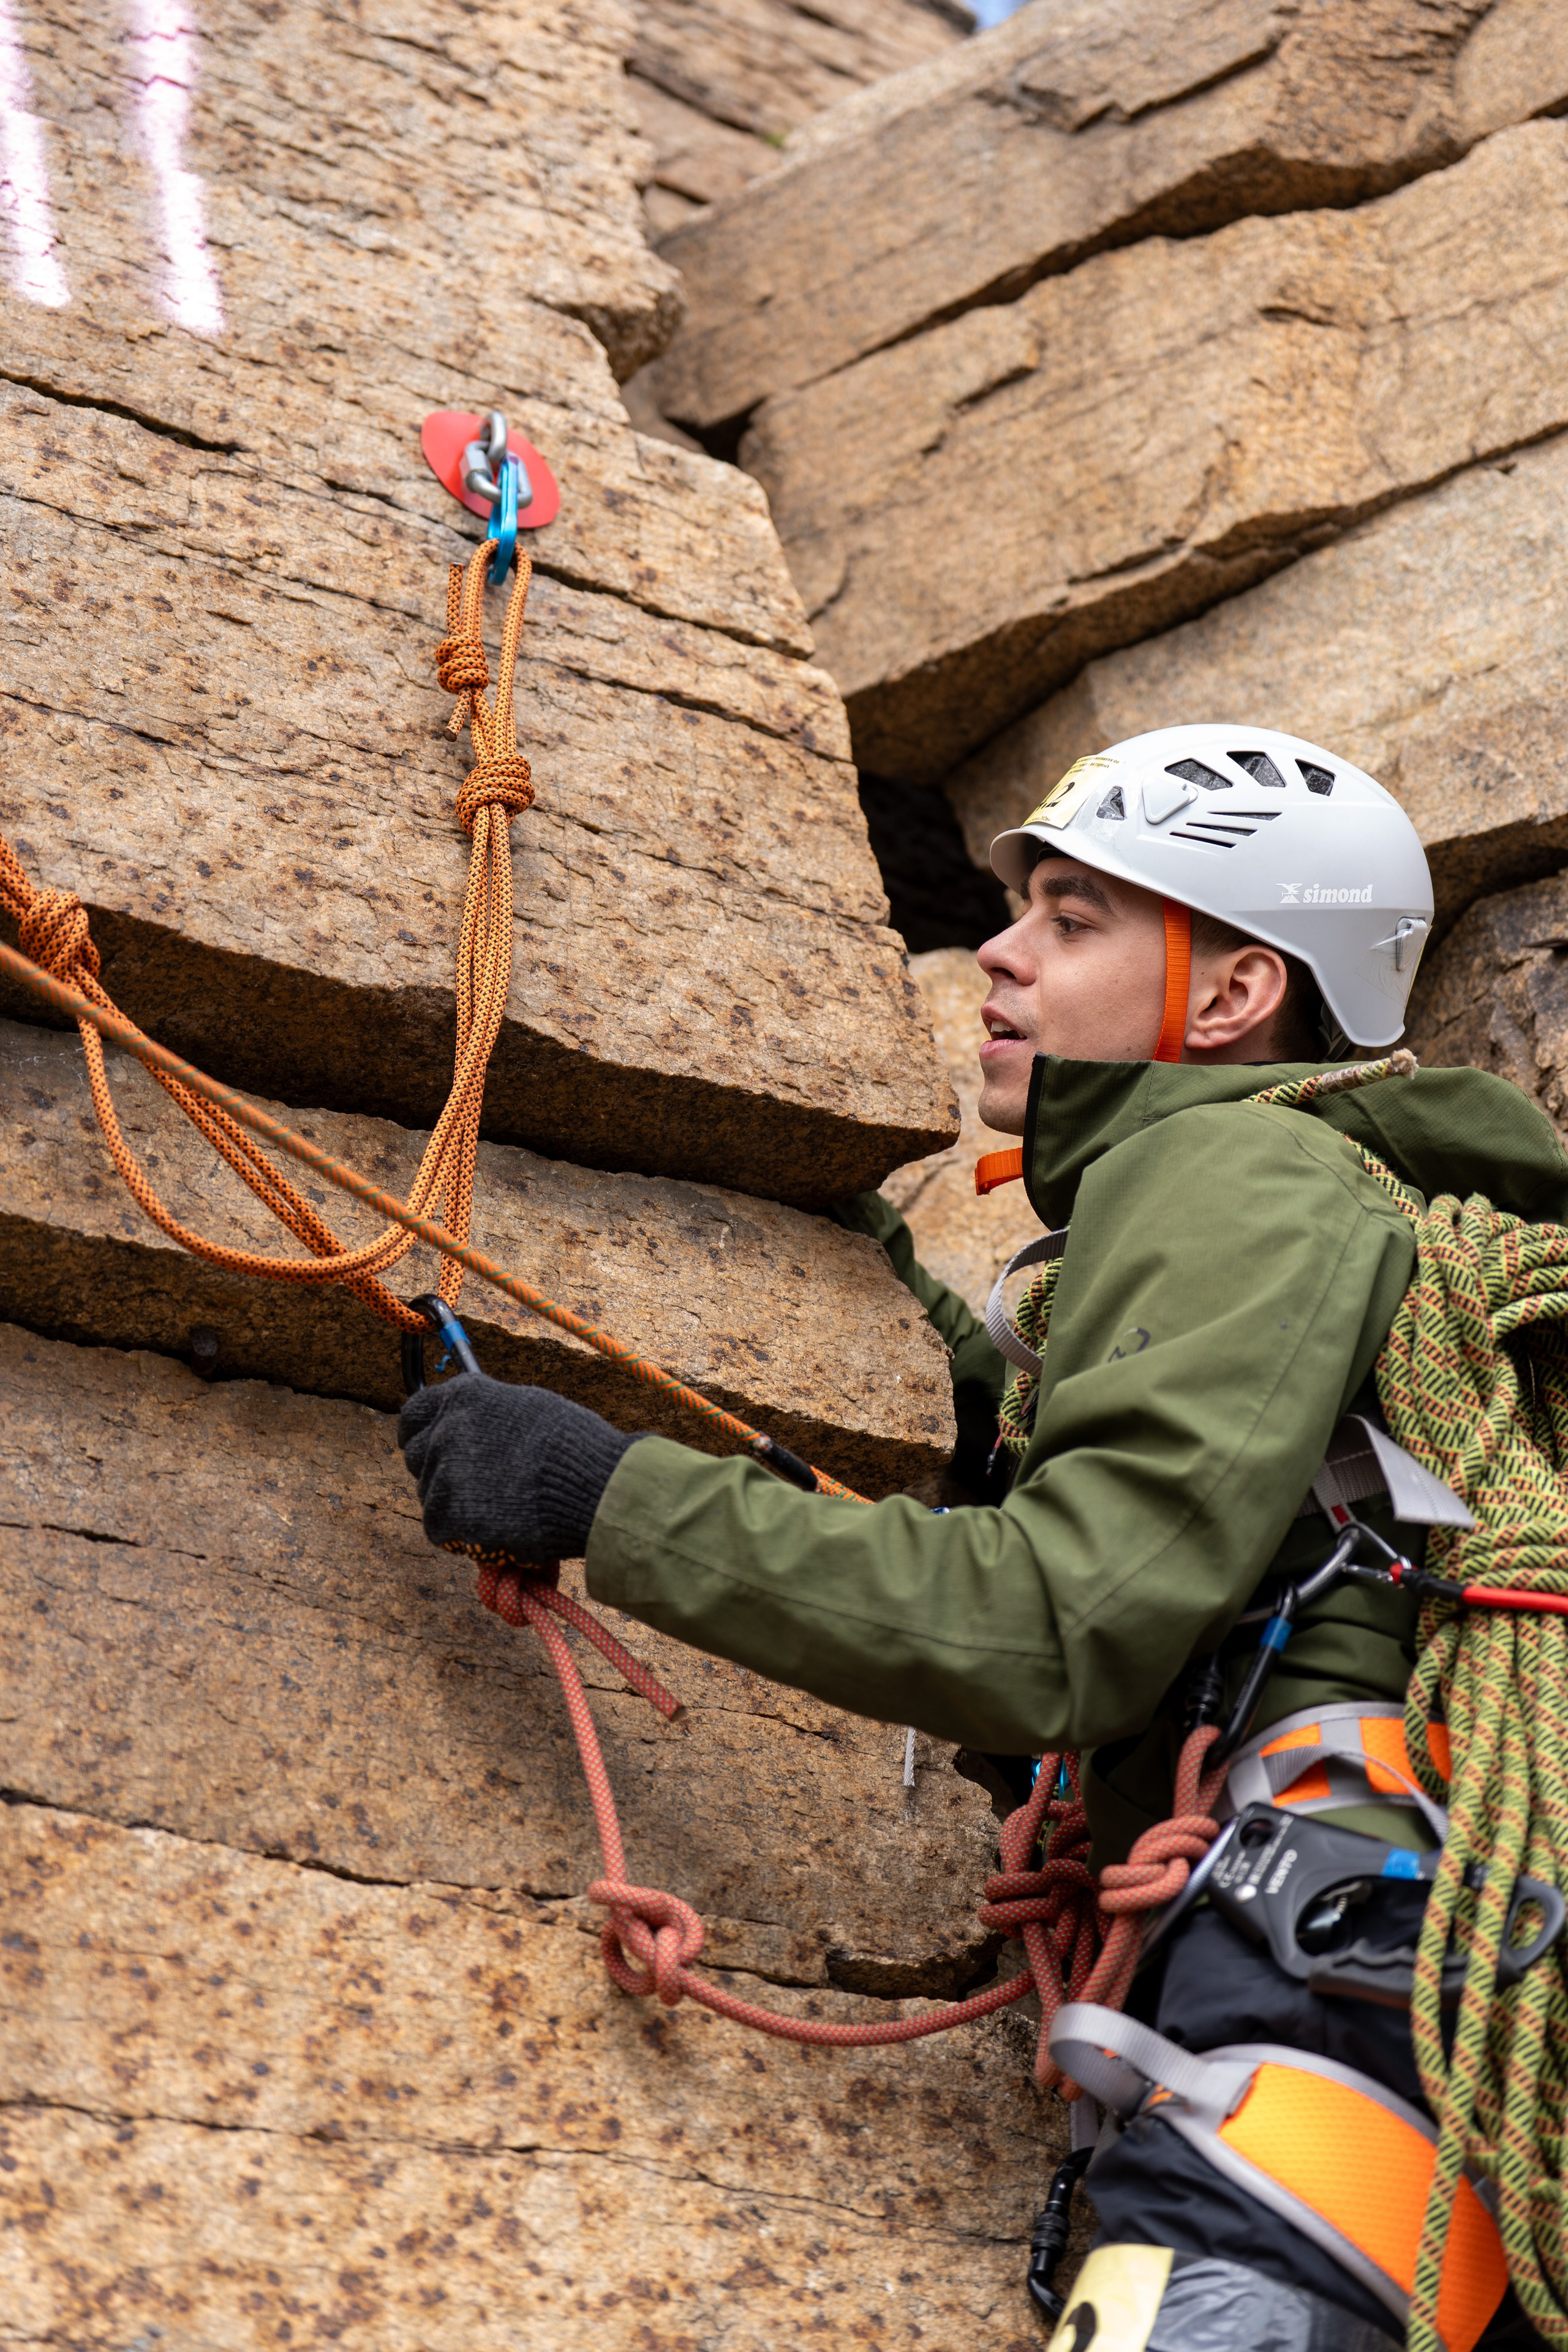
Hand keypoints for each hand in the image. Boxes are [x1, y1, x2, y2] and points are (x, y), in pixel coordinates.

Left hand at [397, 1372, 638, 1560]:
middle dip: (441, 1471)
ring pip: (430, 1497)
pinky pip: (440, 1530)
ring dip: (456, 1505)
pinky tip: (495, 1528)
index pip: (413, 1415)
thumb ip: (487, 1414)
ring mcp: (444, 1476)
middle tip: (477, 1484)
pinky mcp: (450, 1519)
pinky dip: (461, 1534)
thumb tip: (471, 1423)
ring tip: (500, 1507)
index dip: (420, 1433)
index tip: (428, 1445)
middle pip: (418, 1458)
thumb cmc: (573, 1445)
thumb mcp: (527, 1407)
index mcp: (463, 1398)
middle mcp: (445, 1431)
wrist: (594, 1487)